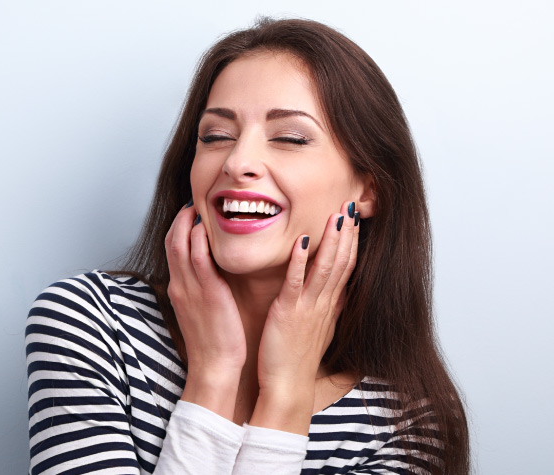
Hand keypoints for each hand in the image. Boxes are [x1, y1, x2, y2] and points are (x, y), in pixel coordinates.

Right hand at [165, 203, 245, 418]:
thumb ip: (202, 291)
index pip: (172, 250)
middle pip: (172, 242)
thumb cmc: (213, 343)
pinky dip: (200, 239)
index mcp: (179, 290)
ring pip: (181, 245)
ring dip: (188, 222)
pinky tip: (207, 227)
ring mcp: (190, 288)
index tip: (190, 214)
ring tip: (200, 207)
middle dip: (180, 218)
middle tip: (193, 203)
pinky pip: (199, 258)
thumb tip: (210, 276)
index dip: (179, 228)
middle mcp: (180, 286)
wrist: (214, 368)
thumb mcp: (201, 312)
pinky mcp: (207, 293)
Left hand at [250, 201, 359, 432]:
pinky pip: (295, 282)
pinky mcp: (288, 313)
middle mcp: (323, 304)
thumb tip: (338, 294)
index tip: (355, 219)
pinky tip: (301, 240)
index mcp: (329, 307)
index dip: (352, 242)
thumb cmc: (295, 360)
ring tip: (336, 215)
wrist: (287, 388)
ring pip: (325, 268)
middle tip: (352, 205)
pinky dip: (299, 260)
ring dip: (331, 240)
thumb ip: (327, 309)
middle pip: (341, 262)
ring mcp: (307, 308)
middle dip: (347, 233)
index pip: (346, 268)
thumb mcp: (318, 331)